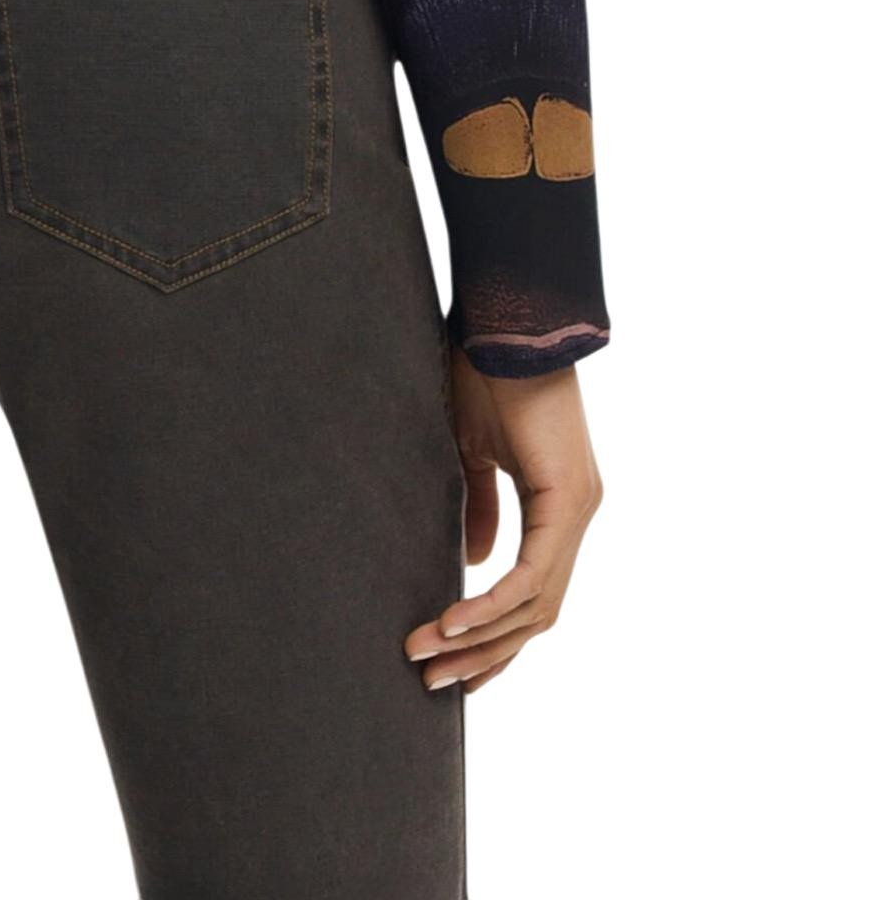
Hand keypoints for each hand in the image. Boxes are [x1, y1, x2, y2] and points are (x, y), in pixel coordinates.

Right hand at [404, 349, 602, 693]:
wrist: (507, 323)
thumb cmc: (486, 373)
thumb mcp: (475, 452)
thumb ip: (479, 507)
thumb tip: (477, 562)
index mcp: (558, 506)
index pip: (534, 594)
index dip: (496, 636)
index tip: (454, 667)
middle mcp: (577, 515)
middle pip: (538, 615)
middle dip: (485, 654)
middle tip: (433, 682)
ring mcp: (579, 510)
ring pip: (537, 605)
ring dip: (480, 638)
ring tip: (428, 656)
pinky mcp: (569, 500)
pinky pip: (534, 575)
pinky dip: (492, 604)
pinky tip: (453, 622)